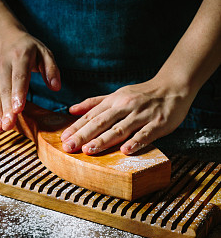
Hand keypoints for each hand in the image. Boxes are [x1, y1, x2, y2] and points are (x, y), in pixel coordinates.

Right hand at [0, 28, 60, 131]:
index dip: (18, 94)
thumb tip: (56, 87)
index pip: (19, 77)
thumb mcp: (44, 52)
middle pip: (4, 89)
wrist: (3, 37)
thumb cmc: (28, 47)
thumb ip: (51, 69)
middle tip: (8, 125)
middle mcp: (4, 65)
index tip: (18, 109)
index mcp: (20, 57)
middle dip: (6, 109)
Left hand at [61, 77, 193, 154]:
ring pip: (120, 128)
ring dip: (104, 140)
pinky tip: (125, 150)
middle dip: (84, 135)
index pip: (92, 115)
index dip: (77, 127)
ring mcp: (142, 115)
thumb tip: (71, 109)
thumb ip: (95, 102)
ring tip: (89, 150)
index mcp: (114, 100)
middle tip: (69, 147)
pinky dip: (136, 142)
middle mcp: (126, 106)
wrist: (173, 87)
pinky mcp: (158, 123)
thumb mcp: (118, 94)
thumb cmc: (143, 93)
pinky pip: (145, 134)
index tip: (64, 138)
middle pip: (102, 122)